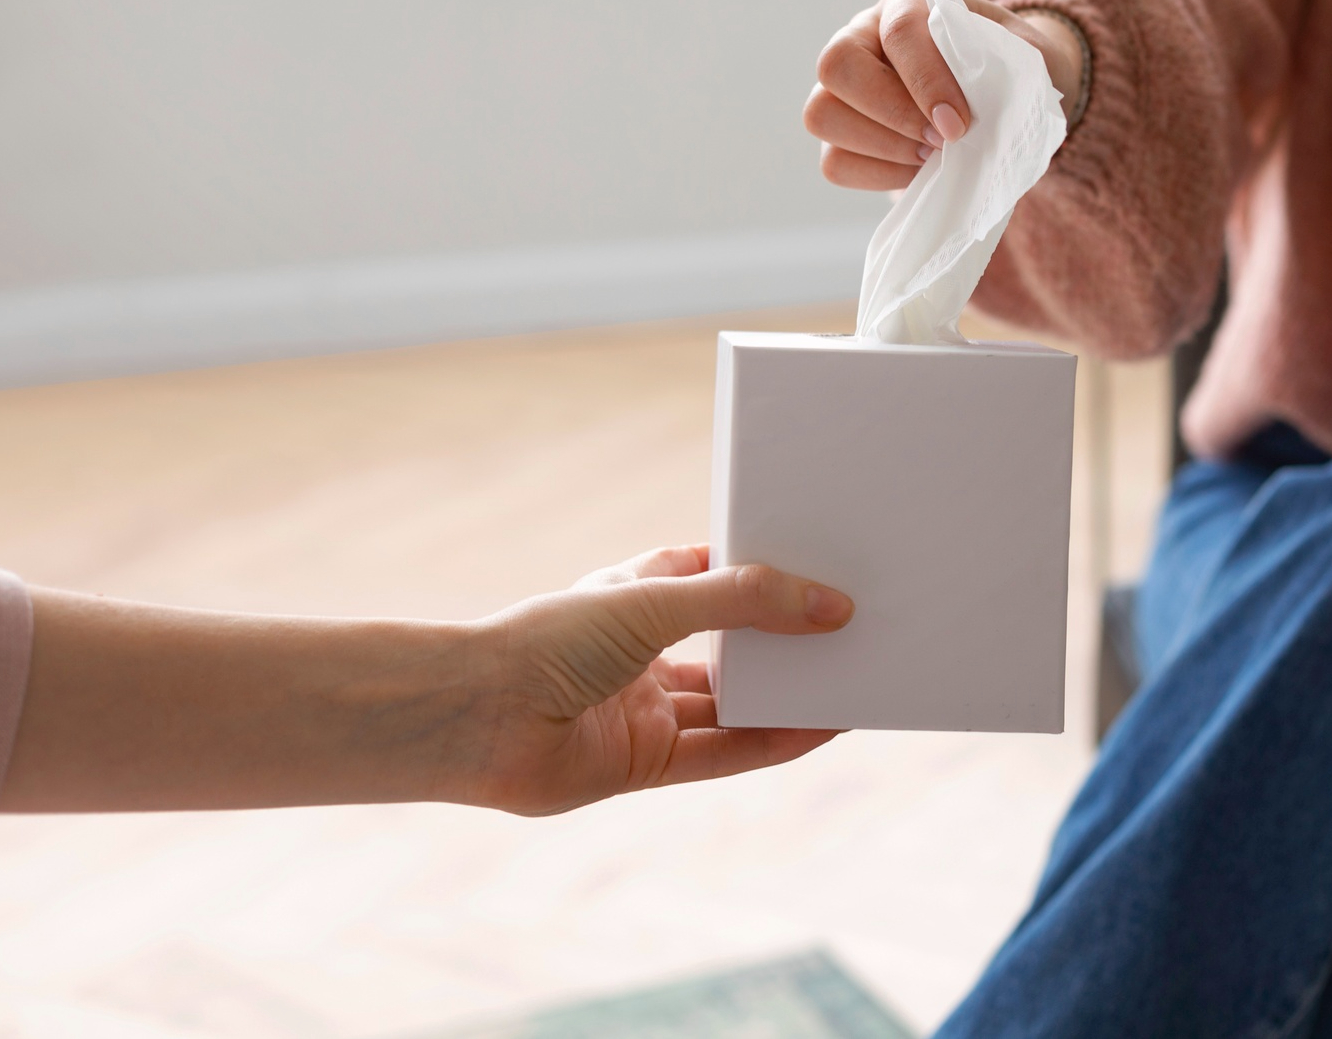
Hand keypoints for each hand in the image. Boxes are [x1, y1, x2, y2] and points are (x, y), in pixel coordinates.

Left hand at [459, 546, 852, 815]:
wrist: (477, 718)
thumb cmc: (547, 640)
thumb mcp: (657, 600)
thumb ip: (744, 601)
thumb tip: (828, 606)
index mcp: (635, 594)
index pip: (712, 574)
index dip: (763, 573)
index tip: (822, 569)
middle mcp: (642, 650)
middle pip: (732, 645)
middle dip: (787, 640)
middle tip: (854, 628)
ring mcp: (646, 708)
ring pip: (734, 703)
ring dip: (789, 694)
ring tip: (853, 678)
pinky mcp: (647, 762)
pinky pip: (725, 753)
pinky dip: (773, 741)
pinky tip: (820, 728)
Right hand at [805, 0, 1084, 191]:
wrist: (1010, 93)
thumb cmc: (1015, 70)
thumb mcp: (1025, 58)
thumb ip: (1005, 72)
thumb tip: (967, 118)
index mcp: (910, 0)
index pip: (899, 30)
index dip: (926, 82)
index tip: (959, 125)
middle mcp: (863, 32)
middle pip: (837, 65)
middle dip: (892, 113)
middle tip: (941, 140)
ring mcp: (844, 84)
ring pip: (822, 114)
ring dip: (882, 147)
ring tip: (932, 156)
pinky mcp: (841, 132)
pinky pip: (834, 162)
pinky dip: (878, 175)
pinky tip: (918, 170)